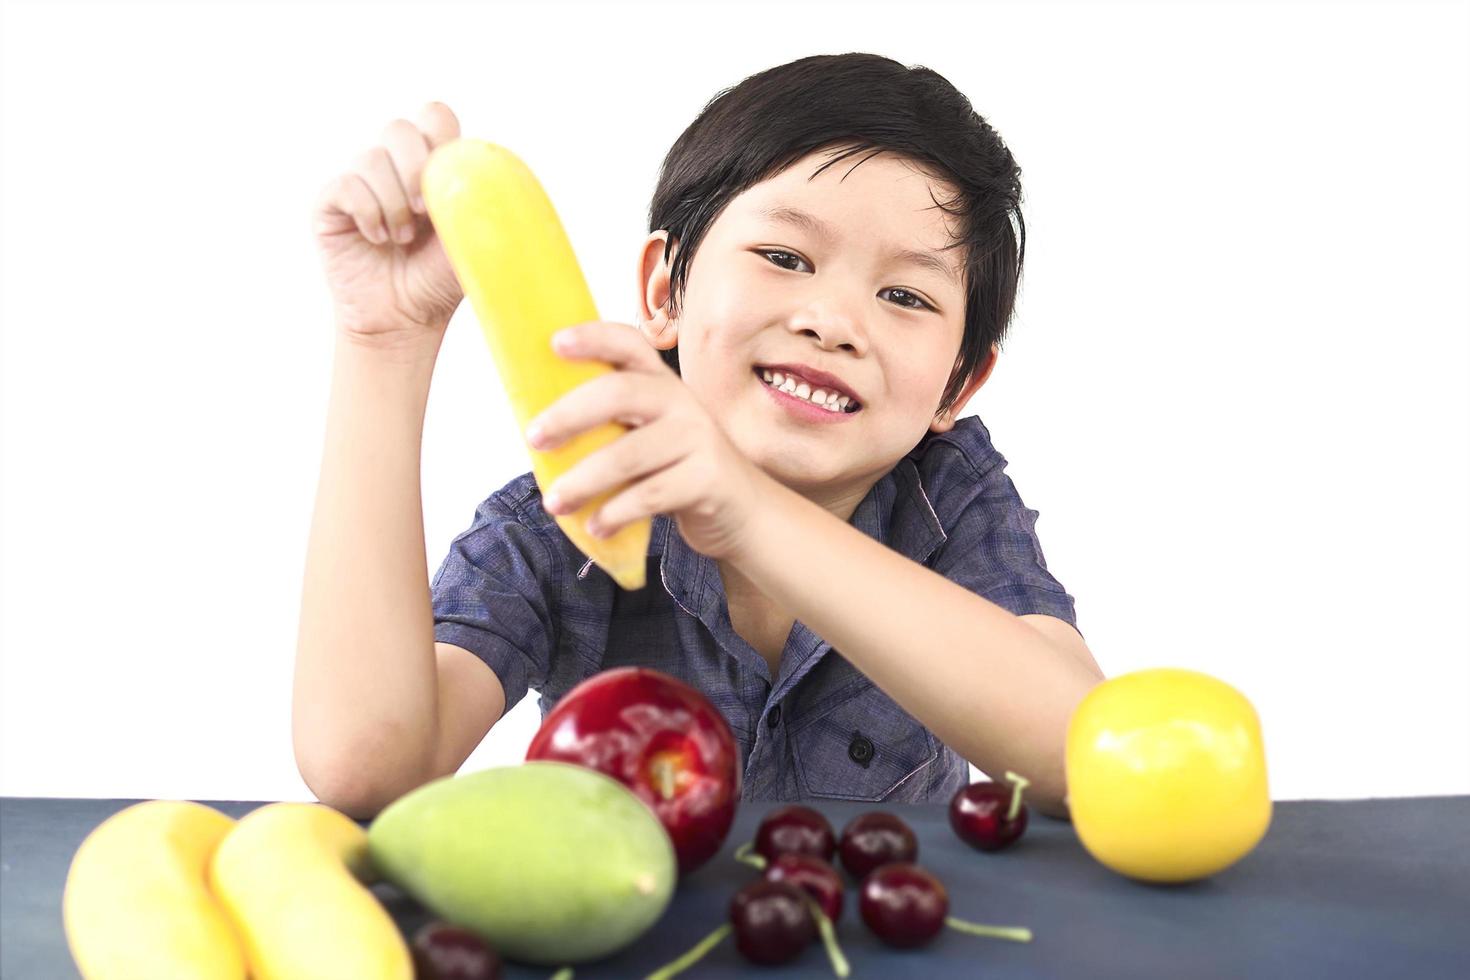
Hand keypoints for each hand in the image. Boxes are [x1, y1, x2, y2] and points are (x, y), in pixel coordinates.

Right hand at [312, 102, 464, 348]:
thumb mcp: (473, 239)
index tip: (450, 181)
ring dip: (394, 203)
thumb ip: (483, 203)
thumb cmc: (440, 280)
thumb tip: (500, 178)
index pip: (434, 116)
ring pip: (371, 158)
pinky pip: (347, 185)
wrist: (405, 319)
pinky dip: (368, 213)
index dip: (441, 137)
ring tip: (403, 239)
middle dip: (415, 168)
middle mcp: (394, 167)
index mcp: (432, 165)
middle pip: (399, 128)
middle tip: (426, 211)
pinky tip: (377, 239)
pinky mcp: (332, 203)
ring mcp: (361, 182)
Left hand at [525, 321, 769, 562]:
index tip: (555, 343)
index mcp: (663, 385)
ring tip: (555, 502)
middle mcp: (683, 403)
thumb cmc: (680, 473)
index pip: (630, 345)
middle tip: (534, 439)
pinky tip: (595, 526)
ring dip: (583, 480)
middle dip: (569, 414)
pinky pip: (649, 495)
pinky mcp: (707, 480)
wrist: (745, 513)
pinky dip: (614, 513)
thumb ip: (615, 428)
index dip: (593, 338)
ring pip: (628, 454)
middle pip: (620, 392)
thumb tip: (540, 438)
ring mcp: (699, 440)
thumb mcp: (653, 437)